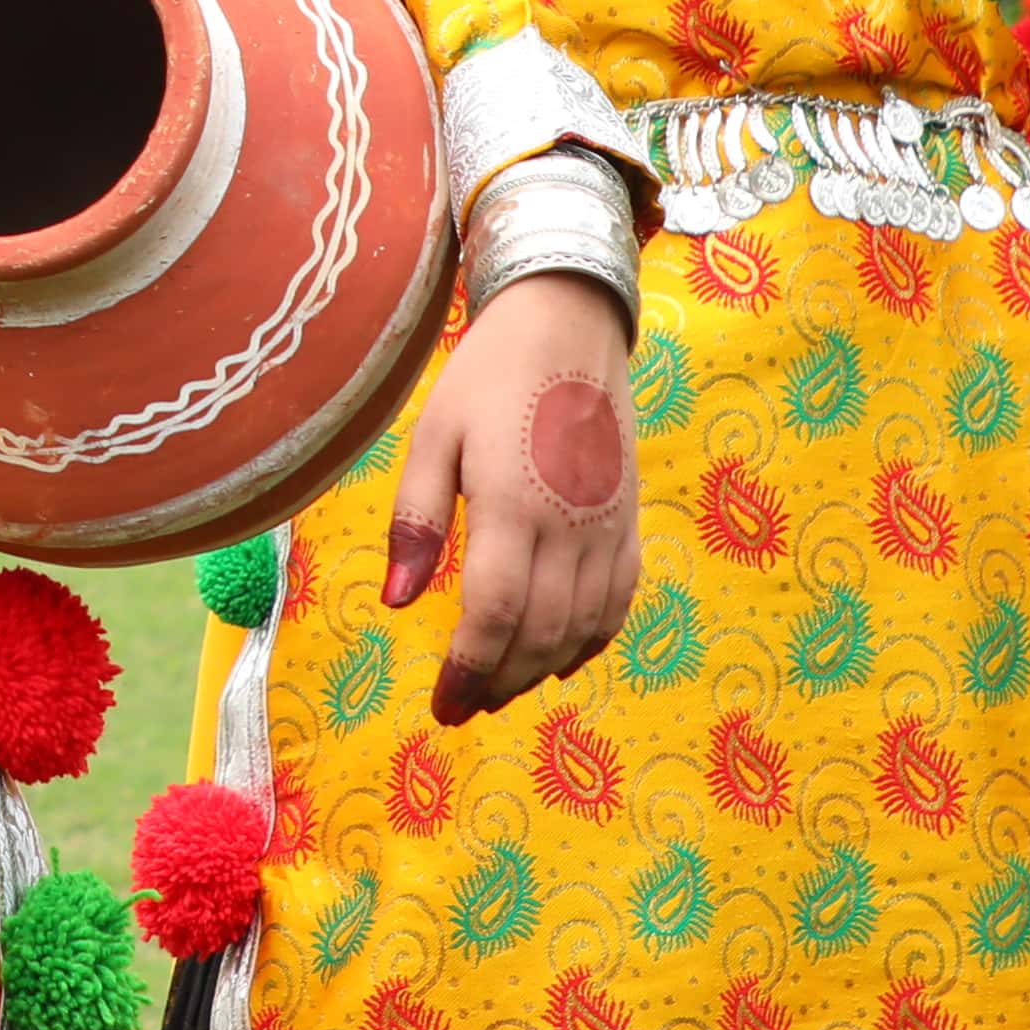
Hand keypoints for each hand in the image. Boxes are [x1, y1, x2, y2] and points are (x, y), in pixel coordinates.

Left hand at [387, 260, 638, 721]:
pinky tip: (561, 659)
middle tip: (464, 707)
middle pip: (539, 633)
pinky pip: (621, 598)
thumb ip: (416, 520)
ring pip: (582, 626)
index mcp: (513, 504)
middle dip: (499, 683)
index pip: (493, 614)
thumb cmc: (489, 375)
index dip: (469, 670)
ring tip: (501, 690)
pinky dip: (593, 639)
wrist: (571, 322)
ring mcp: (608, 524)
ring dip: (540, 669)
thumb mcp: (433, 435)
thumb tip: (399, 602)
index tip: (443, 705)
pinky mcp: (630, 517)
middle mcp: (569, 524)